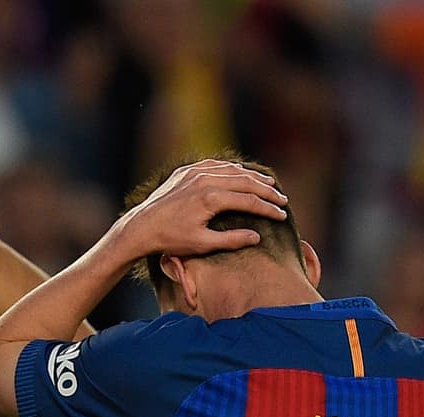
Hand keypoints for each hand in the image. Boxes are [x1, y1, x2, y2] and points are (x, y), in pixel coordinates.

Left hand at [121, 159, 288, 257]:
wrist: (141, 227)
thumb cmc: (171, 240)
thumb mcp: (202, 245)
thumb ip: (232, 240)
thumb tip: (257, 236)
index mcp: (211, 198)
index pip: (249, 200)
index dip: (268, 209)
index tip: (283, 216)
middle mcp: (204, 180)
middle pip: (245, 181)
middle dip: (267, 191)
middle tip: (282, 200)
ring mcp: (194, 172)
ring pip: (232, 170)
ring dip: (252, 177)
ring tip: (269, 185)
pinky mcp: (185, 171)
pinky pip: (215, 165)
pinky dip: (232, 169)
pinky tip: (242, 174)